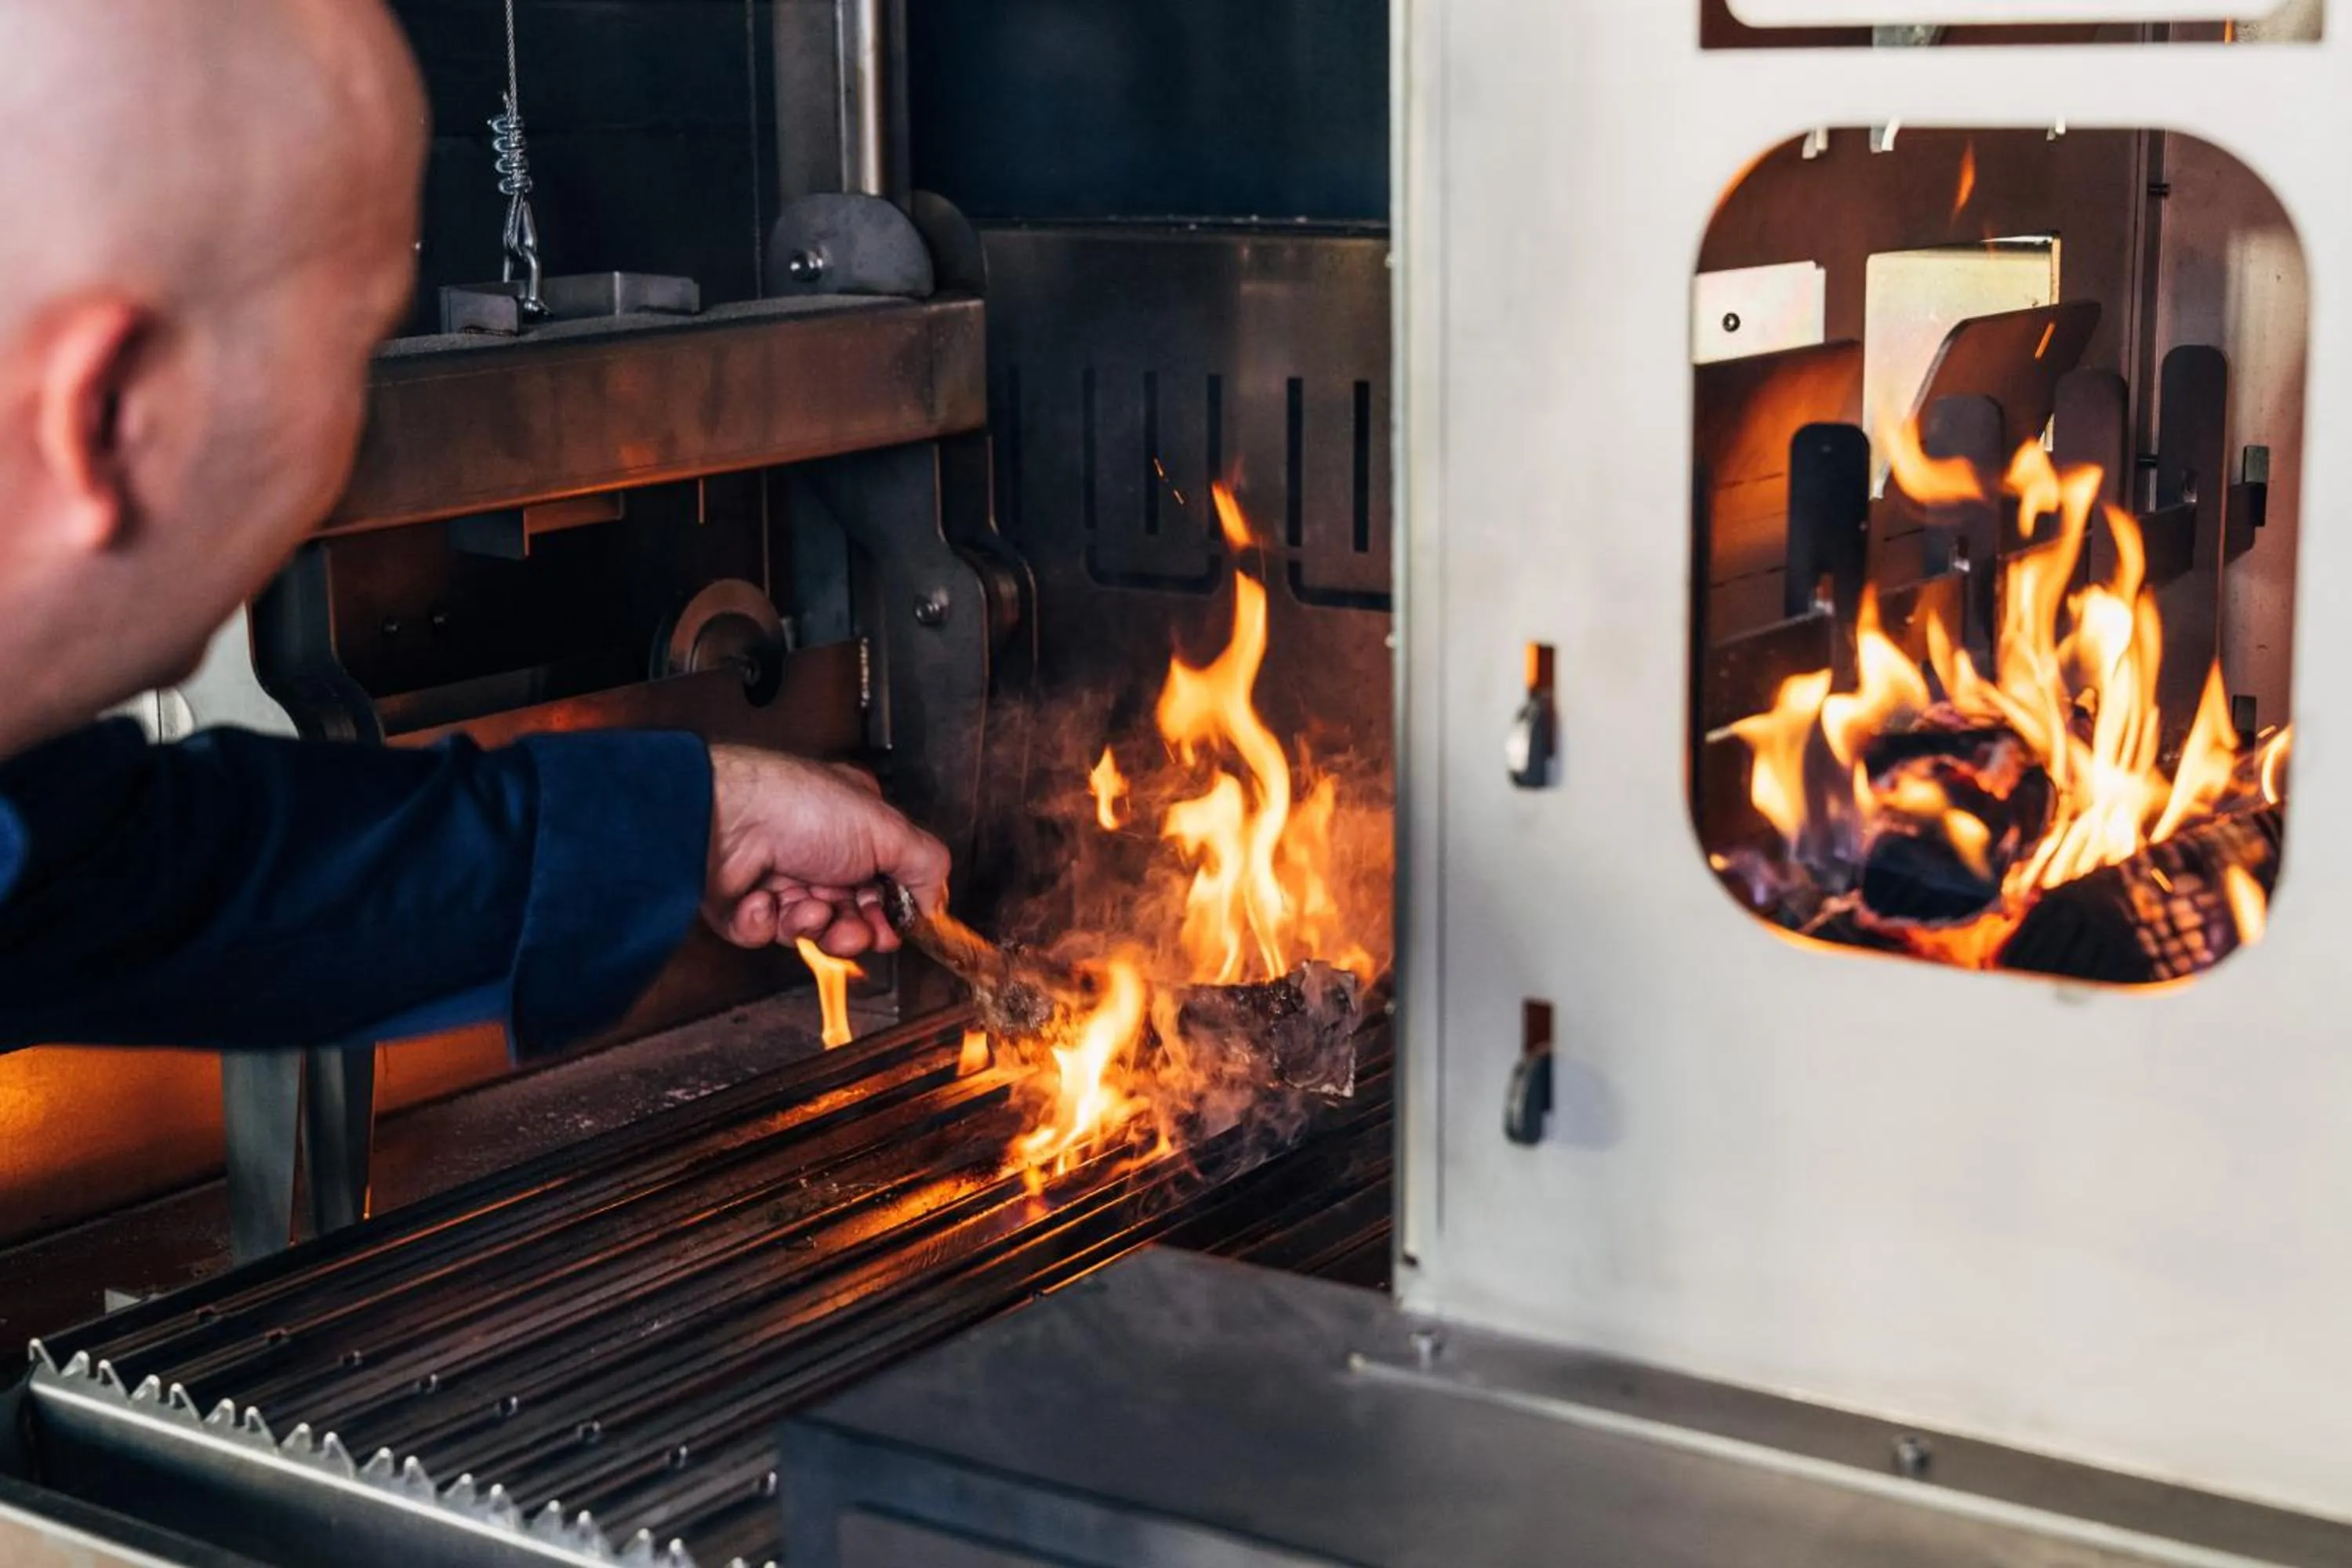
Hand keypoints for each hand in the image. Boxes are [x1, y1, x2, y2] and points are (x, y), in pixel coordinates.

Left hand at [702, 745, 949, 958]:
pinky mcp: (741, 904)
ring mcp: (778, 877)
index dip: (892, 909)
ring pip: (810, 929)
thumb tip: (937, 902)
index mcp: (854, 825)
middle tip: (857, 928)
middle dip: (856, 928)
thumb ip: (927, 866)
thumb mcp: (887, 830)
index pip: (885, 880)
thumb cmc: (798, 805)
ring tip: (805, 906)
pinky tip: (762, 899)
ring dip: (812, 924)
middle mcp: (817, 850)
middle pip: (851, 912)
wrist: (722, 816)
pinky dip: (765, 923)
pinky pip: (764, 933)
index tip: (898, 924)